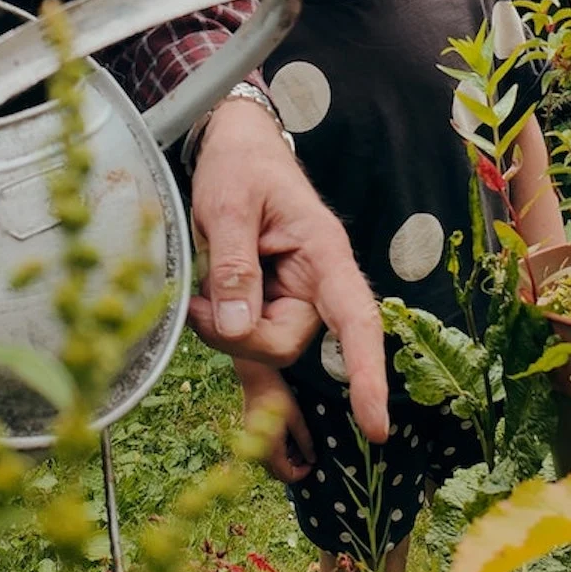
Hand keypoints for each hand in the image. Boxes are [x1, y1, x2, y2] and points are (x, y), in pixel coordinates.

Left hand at [186, 100, 389, 442]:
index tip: (376, 425)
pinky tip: (248, 412)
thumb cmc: (240, 165)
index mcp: (323, 252)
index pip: (356, 318)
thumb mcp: (227, 205)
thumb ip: (233, 267)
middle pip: (286, 343)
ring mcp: (292, 298)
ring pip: (263, 348)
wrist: (236, 146)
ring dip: (225, 335)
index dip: (366, 372)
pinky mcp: (267, 307)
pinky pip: (257, 349)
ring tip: (195, 297)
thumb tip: (238, 328)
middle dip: (237, 336)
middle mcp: (316, 283)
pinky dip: (243, 367)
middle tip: (194, 303)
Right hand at [235, 360, 313, 482]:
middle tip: (307, 453)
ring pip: (271, 461)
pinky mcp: (250, 432)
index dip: (301, 474)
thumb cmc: (279, 395)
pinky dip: (277, 449)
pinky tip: (287, 435)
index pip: (286, 475)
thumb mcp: (297, 419)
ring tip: (299, 442)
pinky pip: (265, 449)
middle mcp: (257, 449)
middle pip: (277, 471)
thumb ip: (305, 441)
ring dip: (286, 458)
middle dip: (294, 466)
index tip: (312, 464)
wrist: (256, 376)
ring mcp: (252, 441)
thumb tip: (312, 459)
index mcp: (270, 449)